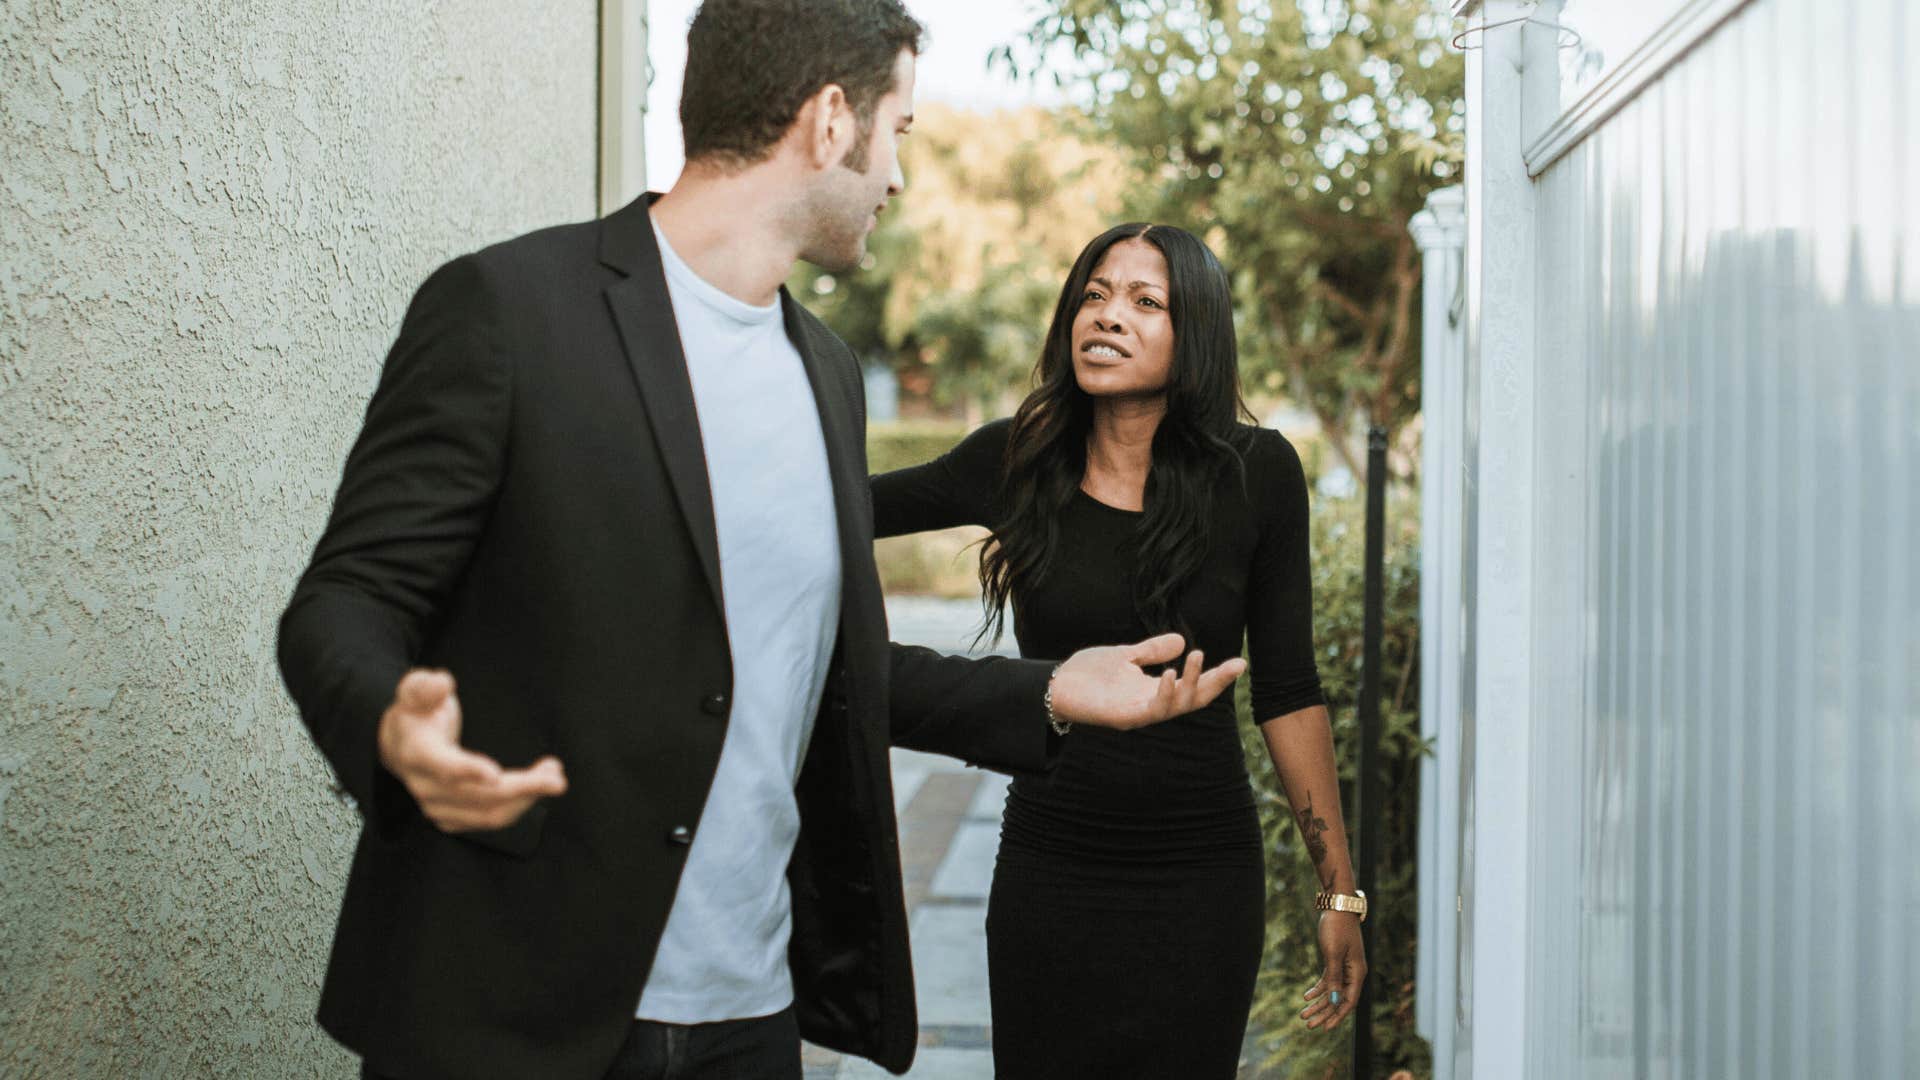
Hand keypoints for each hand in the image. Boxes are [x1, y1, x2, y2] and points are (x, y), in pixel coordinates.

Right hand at [377, 669, 566, 832]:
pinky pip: (489, 820)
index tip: (495, 775)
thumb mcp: (415, 690)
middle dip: (522, 788)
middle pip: (478, 796)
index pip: (442, 766)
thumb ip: (426, 685)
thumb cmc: (417, 712)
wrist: (400, 745)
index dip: (468, 771)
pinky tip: (536, 786)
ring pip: (488, 814)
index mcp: (417, 753)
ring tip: (552, 774)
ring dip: (527, 798)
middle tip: (556, 776)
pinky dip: (518, 807)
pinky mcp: (451, 818)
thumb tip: (442, 682)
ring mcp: (437, 806)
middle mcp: (425, 786)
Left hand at [1048, 633, 1247, 730]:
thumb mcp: (1125, 655)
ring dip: (1190, 683)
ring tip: (1196, 657)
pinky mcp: (1123, 718)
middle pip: (1194, 700)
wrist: (1054, 685)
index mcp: (1154, 691)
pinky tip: (1170, 674)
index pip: (1193, 686)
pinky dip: (1164, 693)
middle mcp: (1151, 705)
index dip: (1217, 677)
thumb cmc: (1087, 673)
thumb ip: (1152, 651)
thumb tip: (1182, 640)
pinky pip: (1151, 709)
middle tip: (1236, 666)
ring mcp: (1139, 714)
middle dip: (1215, 683)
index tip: (1241, 663)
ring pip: (1177, 706)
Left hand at [1300, 909, 1366, 1029]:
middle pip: (1339, 999)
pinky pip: (1328, 980)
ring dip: (1318, 1003)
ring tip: (1303, 1014)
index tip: (1324, 1028)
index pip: (1348, 1002)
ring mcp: (1345, 967)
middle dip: (1324, 1013)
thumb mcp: (1333, 953)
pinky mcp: (1336, 960)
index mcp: (1357, 973)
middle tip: (1307, 1024)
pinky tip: (1306, 996)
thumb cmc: (1337, 927)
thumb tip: (1335, 1000)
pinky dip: (1318, 989)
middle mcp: (1353, 973)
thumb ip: (1334, 977)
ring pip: (1332, 991)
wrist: (1337, 905)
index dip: (1337, 1016)